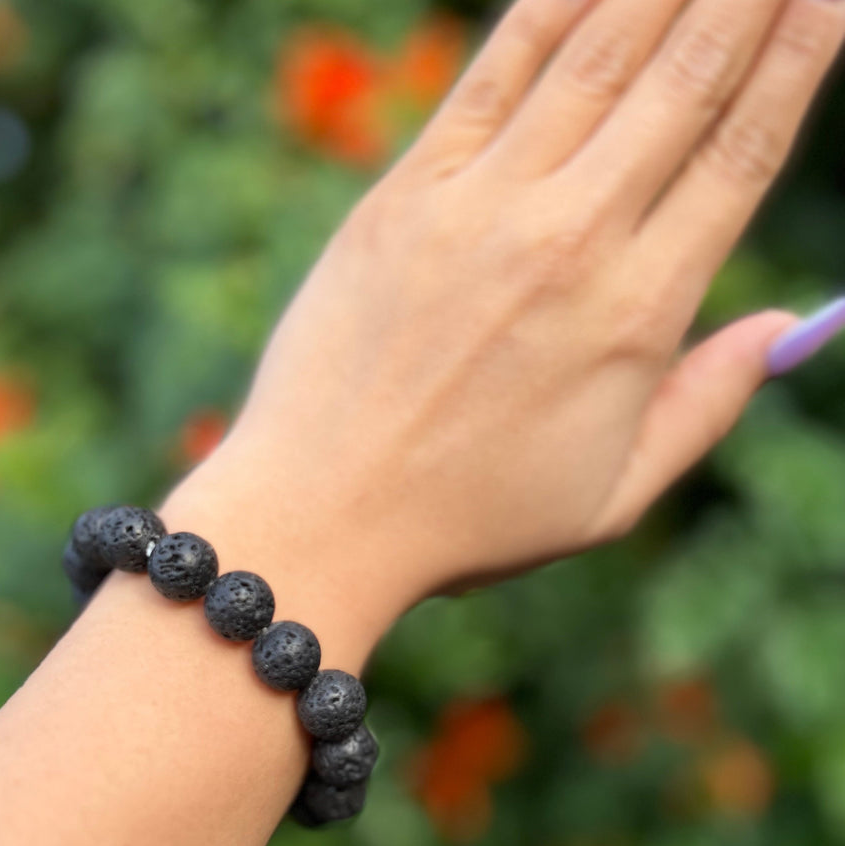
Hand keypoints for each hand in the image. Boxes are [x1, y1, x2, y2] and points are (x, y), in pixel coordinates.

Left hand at [181, 0, 844, 612]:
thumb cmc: (470, 519)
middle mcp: (569, 243)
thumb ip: (704, 406)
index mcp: (636, 314)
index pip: (740, 155)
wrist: (323, 514)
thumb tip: (787, 326)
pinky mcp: (403, 198)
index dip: (798, 61)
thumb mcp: (611, 496)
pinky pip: (490, 76)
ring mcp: (480, 210)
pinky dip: (548, 9)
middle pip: (683, 82)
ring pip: (595, 57)